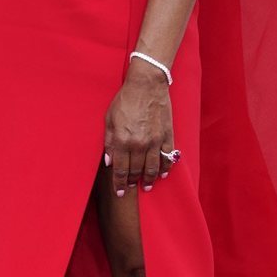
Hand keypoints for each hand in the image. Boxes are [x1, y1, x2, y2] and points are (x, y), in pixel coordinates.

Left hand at [104, 66, 174, 195]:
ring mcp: (155, 141)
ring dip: (150, 179)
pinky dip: (166, 167)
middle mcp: (140, 144)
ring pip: (153, 168)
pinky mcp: (167, 135)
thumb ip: (109, 142)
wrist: (147, 84)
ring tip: (148, 186)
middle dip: (133, 182)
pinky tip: (163, 174)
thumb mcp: (109, 119)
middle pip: (136, 171)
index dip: (120, 183)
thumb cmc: (125, 99)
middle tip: (131, 188)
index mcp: (123, 140)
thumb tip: (109, 161)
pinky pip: (167, 157)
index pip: (121, 170)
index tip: (120, 192)